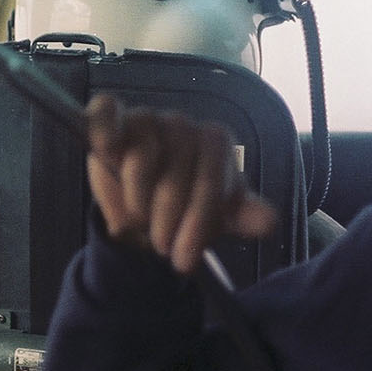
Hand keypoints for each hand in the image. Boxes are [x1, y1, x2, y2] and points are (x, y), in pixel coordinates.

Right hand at [85, 94, 278, 273]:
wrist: (145, 207)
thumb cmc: (186, 207)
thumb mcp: (220, 218)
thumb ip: (244, 216)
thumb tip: (267, 221)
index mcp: (215, 142)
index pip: (210, 179)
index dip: (197, 221)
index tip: (185, 258)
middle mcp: (182, 125)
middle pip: (176, 172)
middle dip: (169, 217)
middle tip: (162, 246)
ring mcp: (146, 118)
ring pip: (140, 154)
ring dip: (137, 196)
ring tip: (139, 219)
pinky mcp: (111, 117)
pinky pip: (106, 111)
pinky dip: (104, 127)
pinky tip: (107, 148)